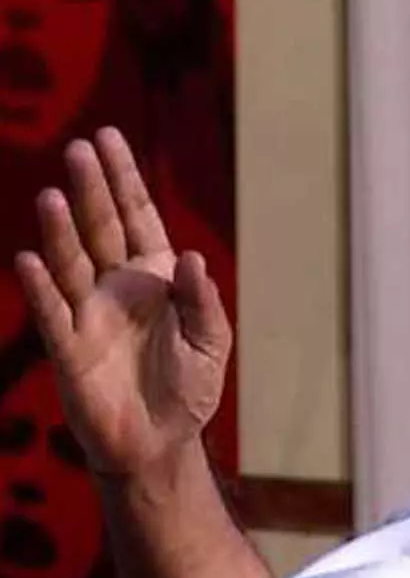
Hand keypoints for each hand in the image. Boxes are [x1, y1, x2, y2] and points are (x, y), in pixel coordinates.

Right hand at [14, 127, 231, 476]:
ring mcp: (90, 312)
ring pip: (72, 261)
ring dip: (61, 230)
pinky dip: (42, 287)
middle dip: (91, 189)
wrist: (161, 440)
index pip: (138, 216)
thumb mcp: (211, 341)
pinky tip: (29, 259)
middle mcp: (118, 285)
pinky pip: (53, 312)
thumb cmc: (189, 387)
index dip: (124, 179)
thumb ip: (203, 300)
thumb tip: (193, 258)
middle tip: (79, 148)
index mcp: (157, 275)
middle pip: (101, 227)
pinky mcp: (69, 347)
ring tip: (52, 194)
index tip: (108, 137)